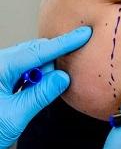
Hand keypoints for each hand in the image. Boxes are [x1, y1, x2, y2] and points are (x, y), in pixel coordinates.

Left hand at [0, 26, 91, 148]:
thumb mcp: (16, 116)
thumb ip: (42, 94)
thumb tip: (63, 78)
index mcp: (1, 67)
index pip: (40, 51)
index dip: (66, 42)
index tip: (84, 33)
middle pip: (35, 52)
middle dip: (51, 64)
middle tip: (59, 82)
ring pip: (28, 61)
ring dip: (40, 74)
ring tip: (33, 95)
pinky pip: (20, 70)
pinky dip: (30, 79)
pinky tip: (29, 92)